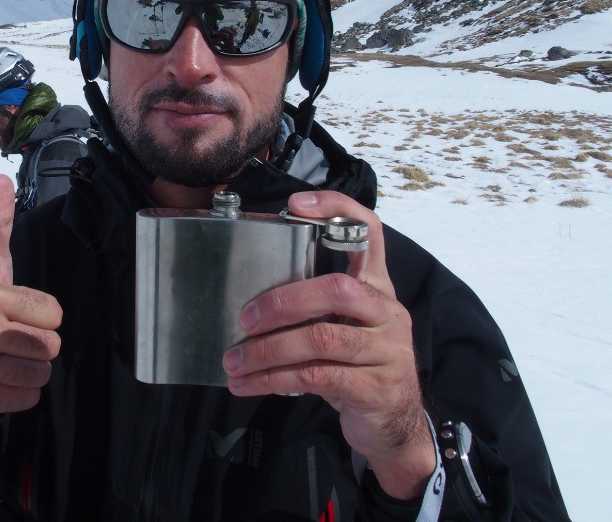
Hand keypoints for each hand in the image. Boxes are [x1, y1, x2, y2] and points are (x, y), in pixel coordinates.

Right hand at [0, 175, 62, 424]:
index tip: (15, 313)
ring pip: (42, 374)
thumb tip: (1, 177)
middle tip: (11, 338)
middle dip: (37, 344)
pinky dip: (18, 394)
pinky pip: (28, 399)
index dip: (41, 315)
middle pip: (52, 345)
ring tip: (5, 358)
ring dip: (30, 369)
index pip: (55, 313)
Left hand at [222, 191, 434, 498]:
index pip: (369, 233)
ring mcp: (387, 351)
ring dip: (268, 349)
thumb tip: (249, 296)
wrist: (395, 425)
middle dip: (283, 300)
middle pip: (336, 289)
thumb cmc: (358, 366)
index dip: (337, 209)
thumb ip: (315, 306)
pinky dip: (274, 379)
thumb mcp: (345, 327)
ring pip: (321, 339)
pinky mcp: (376, 388)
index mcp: (376, 287)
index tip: (295, 203)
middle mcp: (387, 312)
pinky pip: (318, 376)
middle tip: (244, 317)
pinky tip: (249, 384)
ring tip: (234, 360)